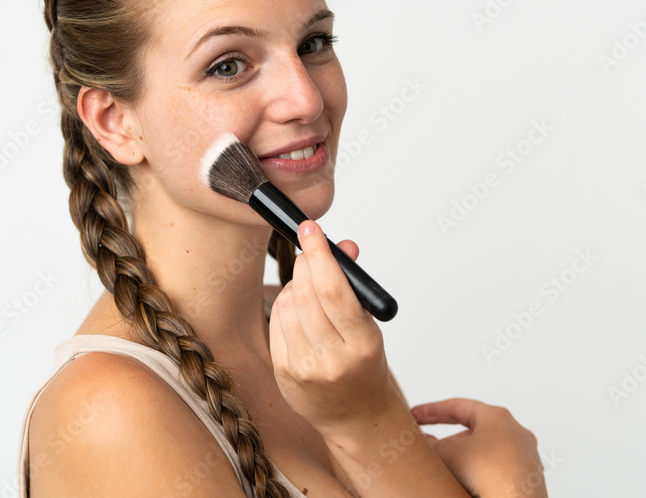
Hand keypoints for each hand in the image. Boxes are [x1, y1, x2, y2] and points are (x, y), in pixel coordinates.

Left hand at [269, 220, 397, 434]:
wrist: (356, 417)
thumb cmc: (364, 365)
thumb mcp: (369, 325)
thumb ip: (354, 286)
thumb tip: (344, 245)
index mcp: (363, 344)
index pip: (334, 290)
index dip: (319, 254)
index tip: (310, 228)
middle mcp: (333, 359)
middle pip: (307, 295)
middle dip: (304, 264)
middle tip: (308, 252)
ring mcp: (305, 368)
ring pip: (288, 306)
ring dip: (294, 285)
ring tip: (308, 287)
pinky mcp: (284, 373)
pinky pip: (276, 324)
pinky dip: (284, 306)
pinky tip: (296, 308)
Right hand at [412, 398, 546, 497]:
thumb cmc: (491, 475)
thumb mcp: (448, 452)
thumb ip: (431, 443)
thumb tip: (424, 442)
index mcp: (498, 417)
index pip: (458, 406)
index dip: (432, 410)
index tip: (416, 415)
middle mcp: (515, 433)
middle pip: (472, 429)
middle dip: (448, 438)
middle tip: (430, 443)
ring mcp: (524, 457)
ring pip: (485, 451)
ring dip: (463, 457)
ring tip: (446, 467)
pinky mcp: (525, 479)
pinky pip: (496, 469)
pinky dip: (478, 472)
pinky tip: (465, 482)